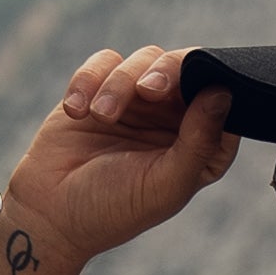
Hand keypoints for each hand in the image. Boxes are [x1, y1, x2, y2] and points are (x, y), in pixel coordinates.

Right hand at [0, 45, 236, 274]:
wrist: (50, 215)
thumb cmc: (114, 209)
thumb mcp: (165, 183)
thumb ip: (199, 142)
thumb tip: (223, 92)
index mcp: (203, 145)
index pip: (225, 99)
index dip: (214, 85)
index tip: (195, 92)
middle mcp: (175, 118)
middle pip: (186, 68)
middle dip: (168, 71)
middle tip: (147, 90)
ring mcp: (137, 102)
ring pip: (144, 59)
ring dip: (119, 84)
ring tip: (100, 115)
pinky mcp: (99, 90)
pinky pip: (103, 62)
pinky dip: (88, 80)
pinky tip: (76, 111)